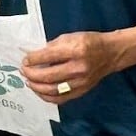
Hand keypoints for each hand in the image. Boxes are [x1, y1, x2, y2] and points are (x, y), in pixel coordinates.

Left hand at [21, 30, 135, 103]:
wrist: (111, 53)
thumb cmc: (89, 41)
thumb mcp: (70, 37)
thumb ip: (52, 46)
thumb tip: (34, 55)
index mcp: (75, 50)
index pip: (47, 57)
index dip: (32, 59)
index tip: (25, 60)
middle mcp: (78, 68)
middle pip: (47, 76)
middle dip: (31, 74)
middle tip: (24, 71)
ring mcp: (80, 82)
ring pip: (52, 90)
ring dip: (36, 87)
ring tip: (29, 82)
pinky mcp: (82, 91)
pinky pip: (61, 98)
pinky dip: (47, 97)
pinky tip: (40, 91)